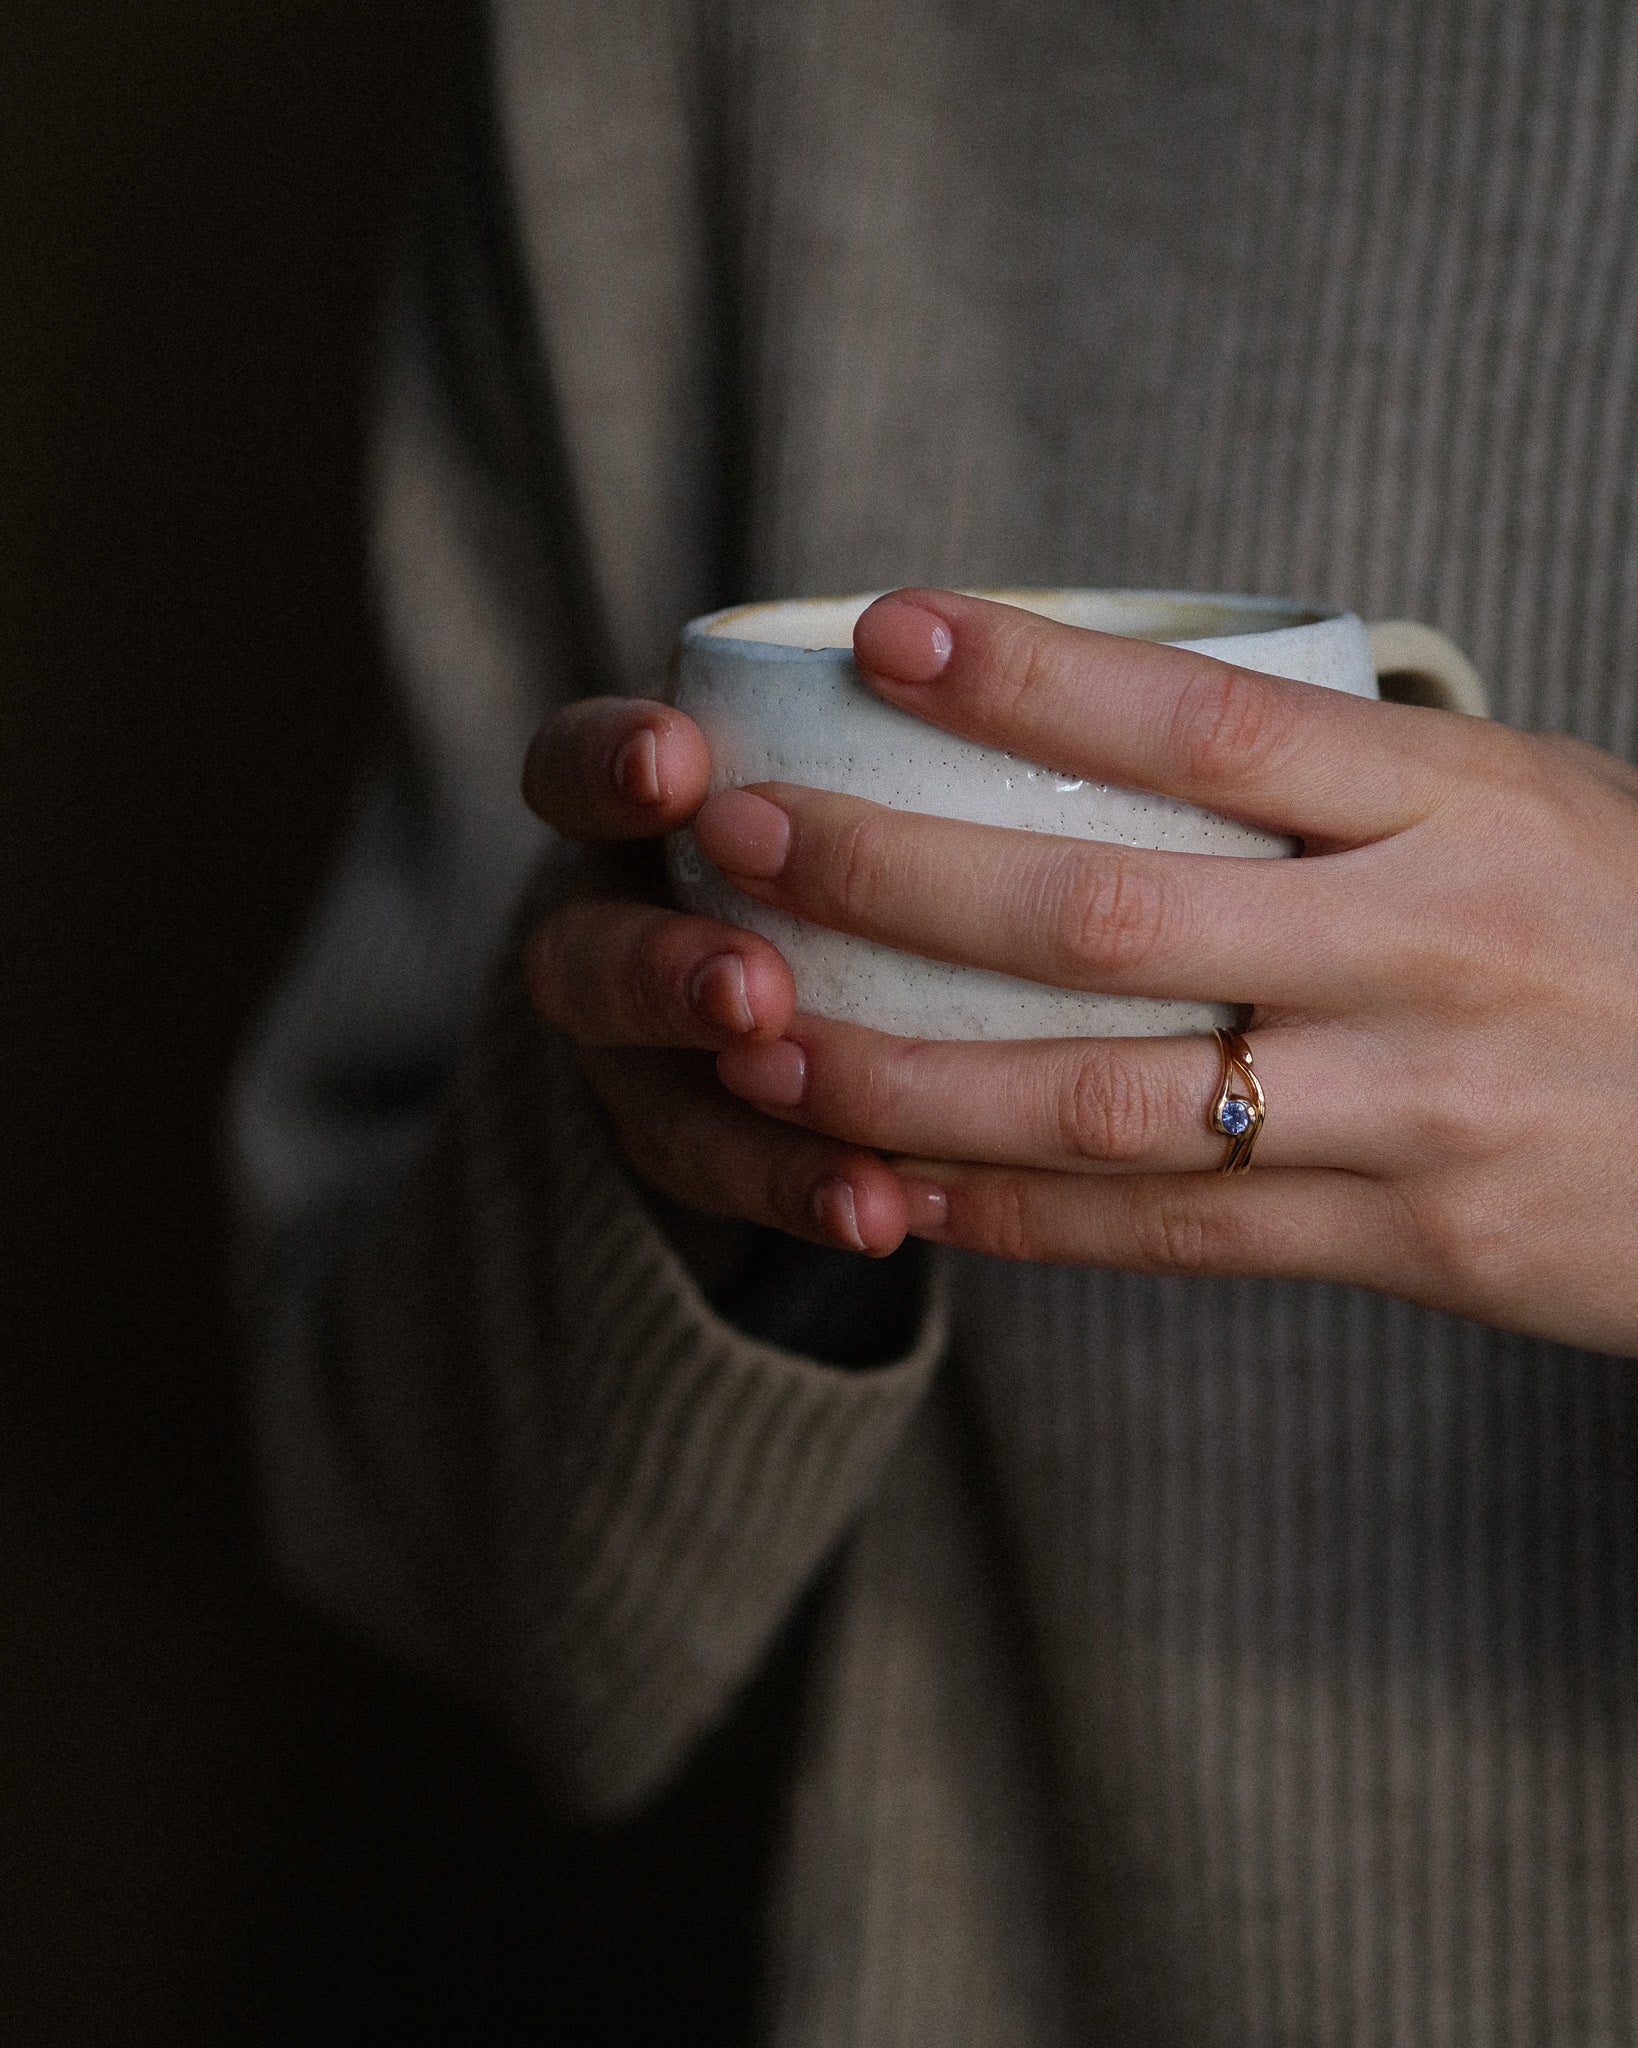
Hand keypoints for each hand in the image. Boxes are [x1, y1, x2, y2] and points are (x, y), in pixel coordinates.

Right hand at [520, 697, 912, 1272]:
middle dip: (662, 974)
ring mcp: (637, 1052)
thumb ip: (909, 726)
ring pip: (645, 1096)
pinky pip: (729, 1183)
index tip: (677, 762)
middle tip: (749, 988)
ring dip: (746, 1126)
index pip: (575, 768)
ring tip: (847, 1167)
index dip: (606, 765)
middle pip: (582, 957)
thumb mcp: (855, 745)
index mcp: (634, 810)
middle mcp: (612, 926)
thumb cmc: (864, 810)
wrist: (802, 957)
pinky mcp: (687, 1143)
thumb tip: (1095, 658)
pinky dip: (802, 1195)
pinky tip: (881, 1218)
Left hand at [694, 590, 1637, 1354]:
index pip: (1211, 719)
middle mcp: (1427, 947)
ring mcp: (1411, 1107)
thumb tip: (1110, 723)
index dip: (1033, 676)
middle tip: (738, 836)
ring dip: (910, 1076)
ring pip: (1105, 1101)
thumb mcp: (1526, 803)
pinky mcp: (1405, 1244)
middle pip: (1107, 910)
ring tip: (759, 1042)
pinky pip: (1163, 1239)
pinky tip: (888, 1186)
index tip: (883, 632)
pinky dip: (1010, 1214)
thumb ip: (1346, 779)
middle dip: (896, 876)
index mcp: (1461, 803)